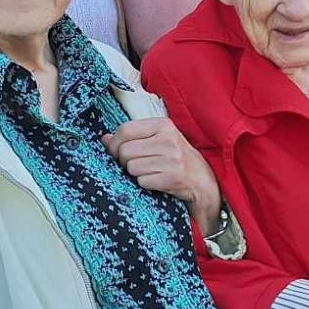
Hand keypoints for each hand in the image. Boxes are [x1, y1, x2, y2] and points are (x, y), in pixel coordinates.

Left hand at [104, 117, 219, 227]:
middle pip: (125, 151)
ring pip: (131, 167)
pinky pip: (142, 181)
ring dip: (135, 173)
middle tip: (135, 164)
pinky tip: (156, 180)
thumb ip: (133, 137)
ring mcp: (171, 159)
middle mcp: (168, 140)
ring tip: (149, 172)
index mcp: (163, 125)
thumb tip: (105, 139)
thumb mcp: (159, 140)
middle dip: (124, 161)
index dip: (114, 143)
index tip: (115, 151)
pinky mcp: (172, 178)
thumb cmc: (178, 158)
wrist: (203, 181)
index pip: (125, 129)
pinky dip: (145, 183)